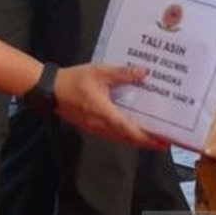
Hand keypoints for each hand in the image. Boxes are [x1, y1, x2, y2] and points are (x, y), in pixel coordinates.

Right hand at [52, 64, 170, 148]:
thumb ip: (122, 73)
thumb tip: (143, 72)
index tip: (162, 141)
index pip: (129, 129)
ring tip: (153, 136)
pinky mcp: (92, 127)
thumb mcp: (99, 72)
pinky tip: (133, 128)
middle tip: (165, 141)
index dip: (146, 137)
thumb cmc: (73, 80)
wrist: (50, 90)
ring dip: (137, 139)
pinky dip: (125, 134)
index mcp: (103, 112)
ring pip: (120, 138)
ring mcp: (95, 128)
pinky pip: (112, 134)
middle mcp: (101, 125)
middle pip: (128, 138)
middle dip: (147, 142)